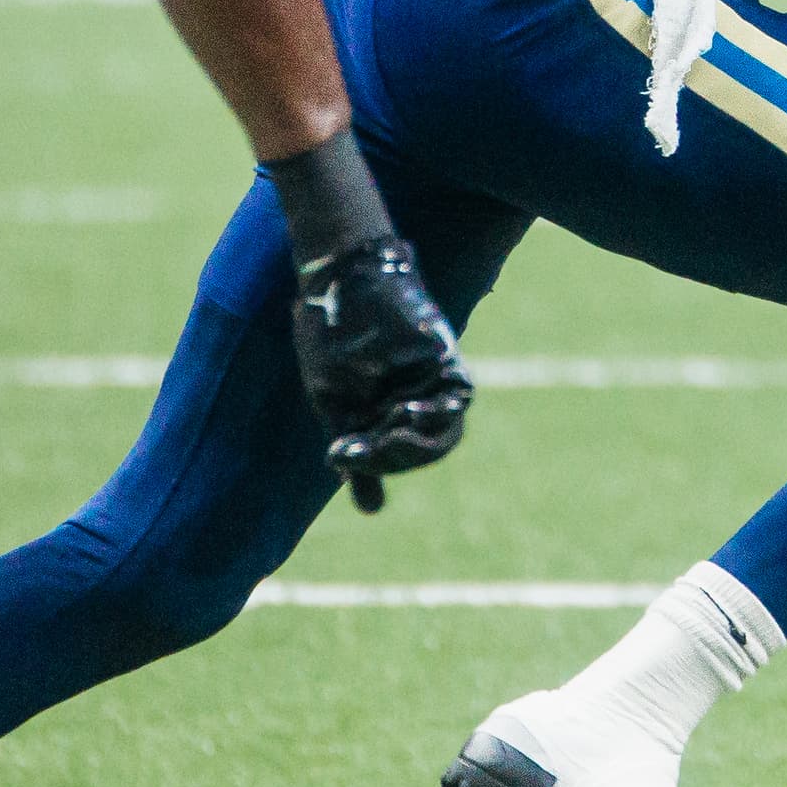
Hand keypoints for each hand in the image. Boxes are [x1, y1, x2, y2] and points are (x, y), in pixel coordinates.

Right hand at [290, 236, 472, 510]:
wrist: (340, 275)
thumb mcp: (336, 403)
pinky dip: (435, 415)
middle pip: (431, 447)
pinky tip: (405, 413)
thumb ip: (357, 454)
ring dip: (417, 443)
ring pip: (446, 429)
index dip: (380, 466)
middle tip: (367, 453)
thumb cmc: (330, 334)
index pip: (402, 456)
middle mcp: (421, 396)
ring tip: (386, 431)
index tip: (342, 457)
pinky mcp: (447, 357)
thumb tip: (372, 510)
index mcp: (392, 409)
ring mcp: (436, 377)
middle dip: (400, 459)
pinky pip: (455, 398)